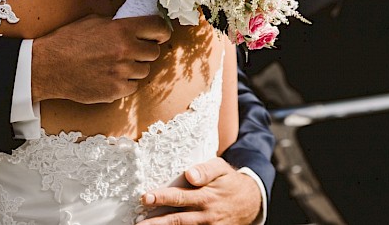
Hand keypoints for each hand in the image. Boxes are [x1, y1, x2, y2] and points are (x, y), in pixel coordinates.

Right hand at [31, 15, 170, 103]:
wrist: (49, 67)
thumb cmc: (67, 41)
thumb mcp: (93, 21)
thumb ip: (117, 23)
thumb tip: (135, 26)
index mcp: (121, 30)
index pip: (158, 28)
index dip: (161, 31)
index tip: (159, 35)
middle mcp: (125, 51)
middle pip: (154, 52)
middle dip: (146, 50)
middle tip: (134, 50)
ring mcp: (121, 73)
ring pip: (144, 70)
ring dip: (135, 67)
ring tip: (117, 64)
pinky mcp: (115, 91)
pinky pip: (132, 86)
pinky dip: (125, 82)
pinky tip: (110, 76)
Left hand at [139, 158, 262, 224]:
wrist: (250, 202)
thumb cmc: (229, 181)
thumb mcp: (221, 168)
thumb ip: (205, 170)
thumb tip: (189, 174)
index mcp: (205, 195)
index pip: (180, 197)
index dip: (161, 197)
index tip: (145, 197)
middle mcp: (205, 214)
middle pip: (176, 219)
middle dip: (156, 222)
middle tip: (138, 223)